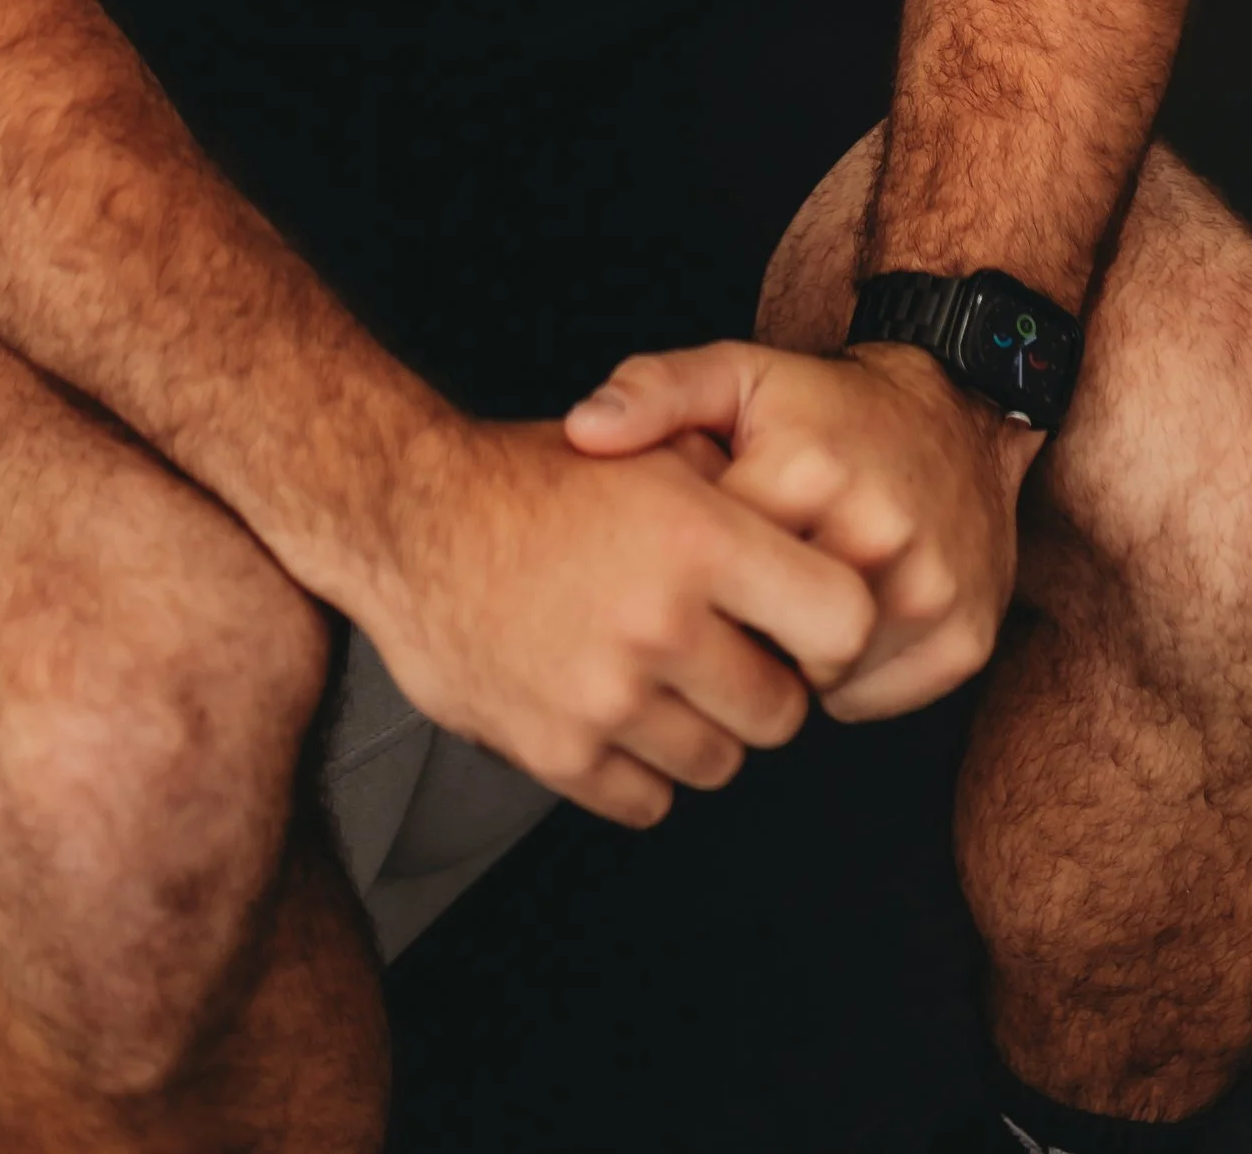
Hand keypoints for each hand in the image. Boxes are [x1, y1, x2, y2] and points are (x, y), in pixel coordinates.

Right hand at [353, 416, 876, 828]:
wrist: (408, 518)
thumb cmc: (531, 480)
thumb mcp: (648, 448)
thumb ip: (736, 490)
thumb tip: (811, 533)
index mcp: (697, 537)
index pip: (843, 620)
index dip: (831, 628)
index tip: (800, 624)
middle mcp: (660, 623)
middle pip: (784, 713)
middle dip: (762, 686)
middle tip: (719, 651)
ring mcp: (608, 698)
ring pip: (719, 764)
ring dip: (699, 729)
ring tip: (657, 675)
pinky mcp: (558, 755)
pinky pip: (649, 802)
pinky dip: (639, 769)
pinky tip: (612, 711)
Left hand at [564, 341, 1029, 720]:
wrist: (957, 411)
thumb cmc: (826, 406)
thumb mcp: (737, 375)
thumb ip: (653, 394)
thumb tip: (582, 431)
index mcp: (807, 468)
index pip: (710, 573)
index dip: (694, 569)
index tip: (699, 547)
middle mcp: (877, 531)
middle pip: (764, 636)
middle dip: (743, 621)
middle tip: (745, 583)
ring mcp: (931, 589)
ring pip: (819, 678)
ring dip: (796, 655)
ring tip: (796, 592)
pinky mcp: (967, 637)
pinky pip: (872, 701)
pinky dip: (850, 678)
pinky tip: (844, 620)